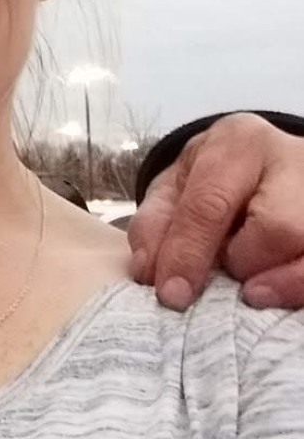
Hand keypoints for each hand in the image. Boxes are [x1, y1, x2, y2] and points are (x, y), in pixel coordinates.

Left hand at [128, 113, 303, 308]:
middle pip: (278, 228)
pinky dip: (294, 288)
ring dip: (275, 279)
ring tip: (251, 278)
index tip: (173, 294)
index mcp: (240, 143)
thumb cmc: (213, 180)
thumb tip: (149, 271)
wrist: (261, 167)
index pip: (211, 203)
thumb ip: (154, 225)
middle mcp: (291, 162)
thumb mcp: (174, 187)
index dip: (188, 254)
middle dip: (244, 263)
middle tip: (226, 268)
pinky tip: (276, 292)